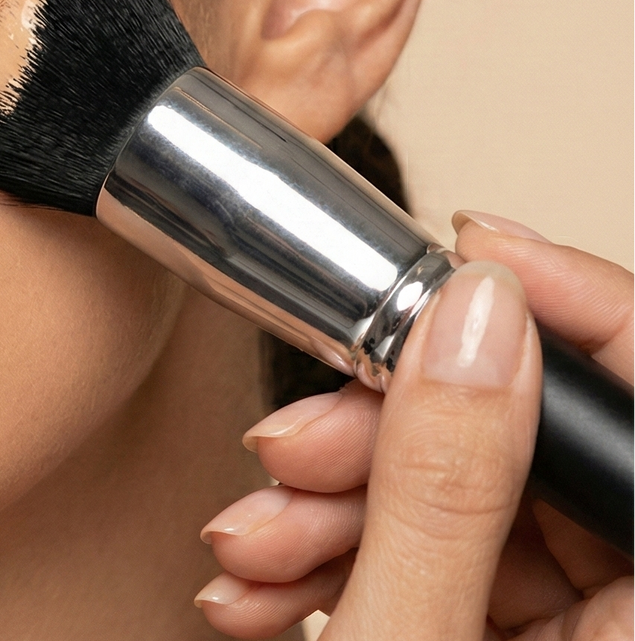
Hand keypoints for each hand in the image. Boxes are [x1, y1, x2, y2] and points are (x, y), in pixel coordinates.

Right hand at [195, 213, 634, 638]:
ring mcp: (548, 625)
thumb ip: (442, 484)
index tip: (469, 248)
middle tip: (298, 439)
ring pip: (454, 487)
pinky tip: (262, 575)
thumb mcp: (401, 639)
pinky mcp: (478, 626)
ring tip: (252, 539)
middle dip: (382, 427)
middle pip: (525, 439)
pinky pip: (421, 545)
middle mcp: (616, 617)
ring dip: (328, 498)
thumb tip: (474, 315)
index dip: (575, 299)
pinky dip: (330, 547)